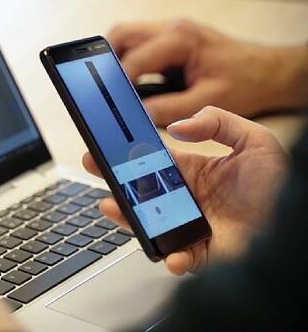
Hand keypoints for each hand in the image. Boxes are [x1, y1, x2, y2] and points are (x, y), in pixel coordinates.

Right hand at [82, 106, 286, 274]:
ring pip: (148, 222)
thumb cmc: (283, 186)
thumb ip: (217, 122)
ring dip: (126, 216)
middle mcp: (186, 199)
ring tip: (111, 205)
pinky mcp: (201, 253)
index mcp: (195, 171)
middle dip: (113, 179)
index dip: (129, 151)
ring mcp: (189, 226)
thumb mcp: (255, 140)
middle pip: (140, 190)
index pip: (153, 160)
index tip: (109, 141)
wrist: (300, 222)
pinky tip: (169, 251)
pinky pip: (178, 257)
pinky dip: (170, 257)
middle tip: (93, 164)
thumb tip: (177, 127)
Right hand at [108, 19, 307, 125]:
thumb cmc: (246, 82)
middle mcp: (173, 28)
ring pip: (127, 37)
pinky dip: (129, 61)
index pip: (135, 58)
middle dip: (105, 60)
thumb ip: (171, 109)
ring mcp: (171, 30)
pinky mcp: (171, 38)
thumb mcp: (210, 100)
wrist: (270, 71)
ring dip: (116, 59)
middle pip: (121, 34)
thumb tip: (138, 116)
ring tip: (110, 87)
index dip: (116, 80)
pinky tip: (129, 83)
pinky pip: (139, 44)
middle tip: (97, 87)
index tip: (105, 100)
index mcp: (181, 39)